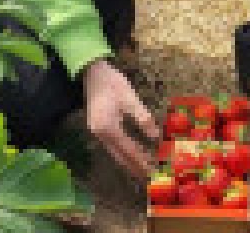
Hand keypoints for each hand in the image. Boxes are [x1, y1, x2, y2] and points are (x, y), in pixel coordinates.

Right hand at [83, 58, 159, 179]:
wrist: (91, 73)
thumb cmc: (112, 82)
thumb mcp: (130, 97)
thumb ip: (143, 119)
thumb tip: (157, 137)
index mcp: (107, 127)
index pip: (129, 150)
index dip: (143, 162)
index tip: (156, 171)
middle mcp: (99, 135)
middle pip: (121, 158)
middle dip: (138, 169)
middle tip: (154, 177)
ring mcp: (97, 134)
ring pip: (117, 156)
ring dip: (131, 164)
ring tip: (148, 172)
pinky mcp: (98, 132)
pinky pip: (114, 149)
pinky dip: (125, 156)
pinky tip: (135, 158)